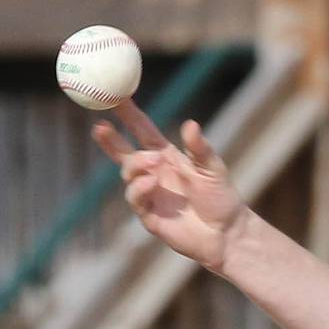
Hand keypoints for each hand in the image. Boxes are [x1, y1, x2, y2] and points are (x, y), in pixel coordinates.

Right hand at [92, 100, 247, 273]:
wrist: (228, 234)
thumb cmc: (222, 199)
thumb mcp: (213, 169)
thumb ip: (200, 148)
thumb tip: (191, 124)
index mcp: (168, 157)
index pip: (141, 130)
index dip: (127, 113)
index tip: (112, 94)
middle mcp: (154, 173)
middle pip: (124, 152)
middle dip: (109, 139)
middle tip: (100, 126)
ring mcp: (150, 194)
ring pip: (129, 174)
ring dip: (136, 164)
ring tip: (153, 162)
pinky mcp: (149, 216)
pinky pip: (135, 198)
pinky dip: (140, 188)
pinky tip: (152, 182)